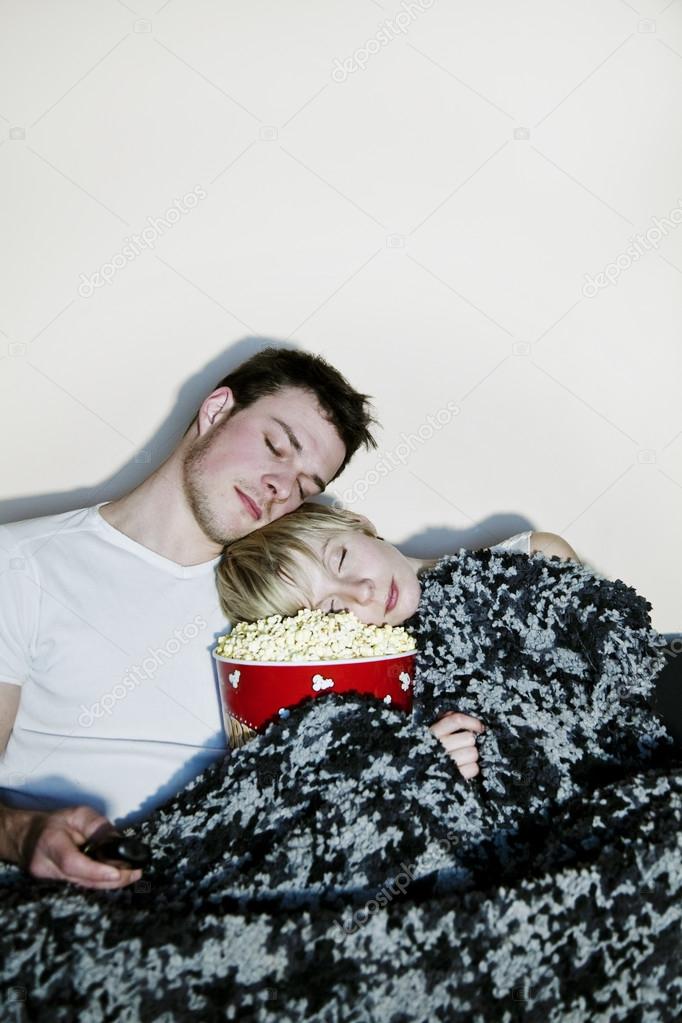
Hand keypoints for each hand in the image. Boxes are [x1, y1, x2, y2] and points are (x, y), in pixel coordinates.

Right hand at [10, 805, 143, 889]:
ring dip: (108, 882)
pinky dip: (98, 882)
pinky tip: (115, 877)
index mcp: (50, 843)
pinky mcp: (54, 886)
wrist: (25, 836)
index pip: (72, 863)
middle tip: (135, 873)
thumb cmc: (53, 822)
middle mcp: (46, 866)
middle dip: (111, 879)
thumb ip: (97, 827)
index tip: (118, 873)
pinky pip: (80, 885)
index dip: (96, 871)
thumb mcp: (77, 814)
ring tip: (131, 875)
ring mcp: (48, 880)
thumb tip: (119, 842)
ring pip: (83, 885)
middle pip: (81, 879)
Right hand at [428, 712, 484, 779]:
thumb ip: (446, 721)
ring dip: (471, 755)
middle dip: (469, 742)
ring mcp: (446, 762)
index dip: (472, 722)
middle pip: (469, 737)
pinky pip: (474, 768)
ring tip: (461, 758)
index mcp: (433, 733)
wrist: (417, 777)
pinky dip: (472, 769)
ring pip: (473, 753)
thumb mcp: (432, 733)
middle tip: (462, 746)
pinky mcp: (454, 777)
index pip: (456, 720)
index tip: (479, 727)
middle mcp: (438, 746)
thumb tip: (467, 720)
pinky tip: (463, 768)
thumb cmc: (429, 751)